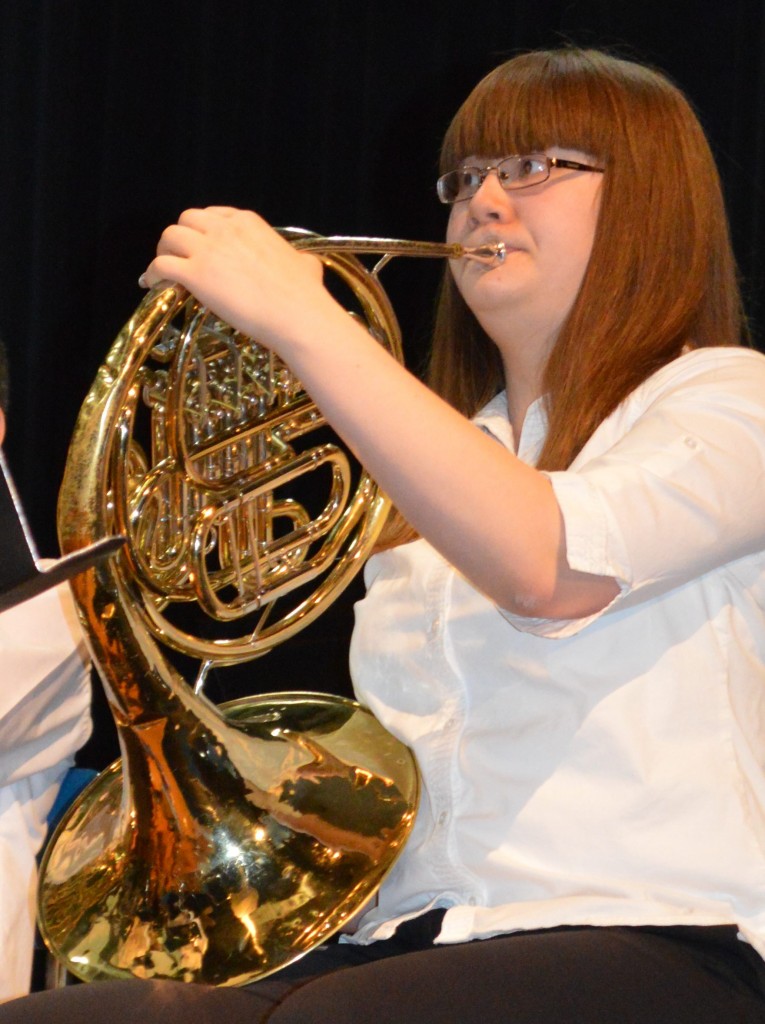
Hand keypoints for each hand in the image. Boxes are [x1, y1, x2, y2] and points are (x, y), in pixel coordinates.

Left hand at [140, 207, 330, 357]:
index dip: (201, 230)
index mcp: (247, 221)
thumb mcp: (306, 264)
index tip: (200, 246)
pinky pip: (160, 266)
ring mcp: (208, 250)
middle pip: (185, 220)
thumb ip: (300, 260)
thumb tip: (307, 265)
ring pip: (169, 237)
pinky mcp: (195, 274)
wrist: (297, 315)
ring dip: (162, 253)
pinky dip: (151, 274)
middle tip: (178, 258)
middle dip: (178, 238)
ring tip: (162, 272)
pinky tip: (151, 285)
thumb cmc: (305, 294)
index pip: (212, 214)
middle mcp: (224, 228)